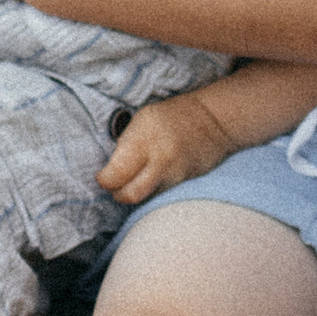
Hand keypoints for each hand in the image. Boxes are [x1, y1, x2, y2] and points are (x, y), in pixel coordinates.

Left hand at [99, 91, 238, 209]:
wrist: (213, 121)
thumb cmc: (172, 116)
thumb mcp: (142, 120)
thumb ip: (126, 145)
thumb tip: (111, 168)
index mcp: (144, 139)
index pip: (115, 175)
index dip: (104, 180)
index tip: (103, 175)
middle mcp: (160, 160)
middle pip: (129, 195)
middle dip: (117, 193)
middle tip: (115, 184)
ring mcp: (175, 175)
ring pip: (145, 199)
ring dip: (135, 193)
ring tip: (133, 180)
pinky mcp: (185, 185)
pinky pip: (160, 196)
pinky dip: (152, 192)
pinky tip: (152, 180)